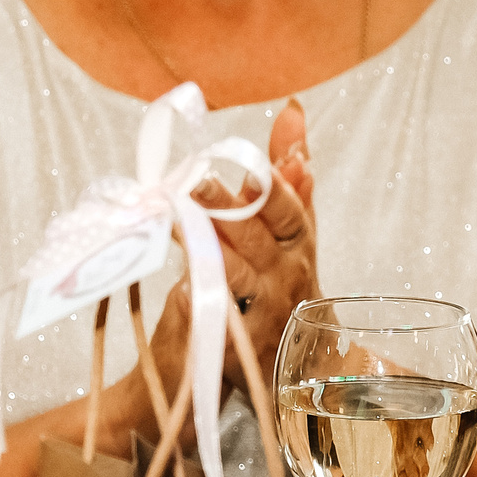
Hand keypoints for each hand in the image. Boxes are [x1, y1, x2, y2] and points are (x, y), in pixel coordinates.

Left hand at [117, 100, 317, 442]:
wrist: (299, 368)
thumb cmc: (287, 283)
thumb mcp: (295, 231)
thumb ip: (289, 172)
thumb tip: (291, 109)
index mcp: (299, 245)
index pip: (291, 211)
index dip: (272, 188)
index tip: (253, 166)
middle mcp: (285, 277)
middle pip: (255, 238)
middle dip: (226, 208)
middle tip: (194, 180)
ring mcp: (264, 314)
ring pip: (235, 275)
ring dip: (206, 247)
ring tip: (177, 222)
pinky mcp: (239, 349)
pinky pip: (216, 321)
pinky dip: (198, 302)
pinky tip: (179, 287)